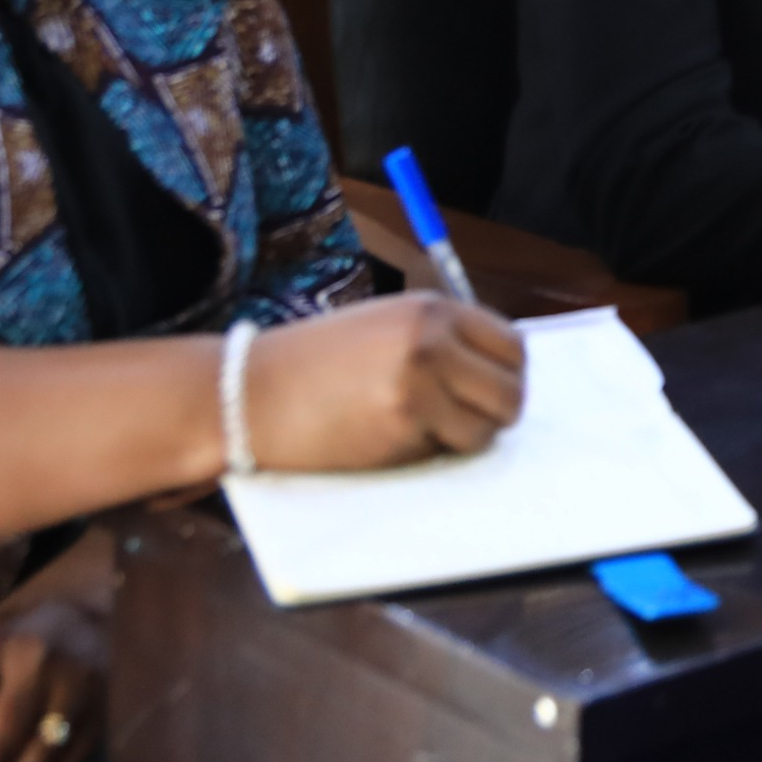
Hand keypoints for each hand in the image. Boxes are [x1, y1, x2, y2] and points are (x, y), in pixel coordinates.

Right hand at [242, 296, 524, 472]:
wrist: (248, 393)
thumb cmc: (313, 364)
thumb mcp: (383, 326)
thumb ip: (438, 338)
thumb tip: (497, 369)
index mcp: (431, 309)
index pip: (512, 344)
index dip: (504, 373)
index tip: (485, 389)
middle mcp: (433, 339)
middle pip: (513, 388)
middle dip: (495, 411)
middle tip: (463, 419)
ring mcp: (421, 383)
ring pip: (489, 426)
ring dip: (467, 437)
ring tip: (425, 430)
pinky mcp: (404, 425)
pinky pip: (450, 450)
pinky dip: (434, 452)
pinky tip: (395, 439)